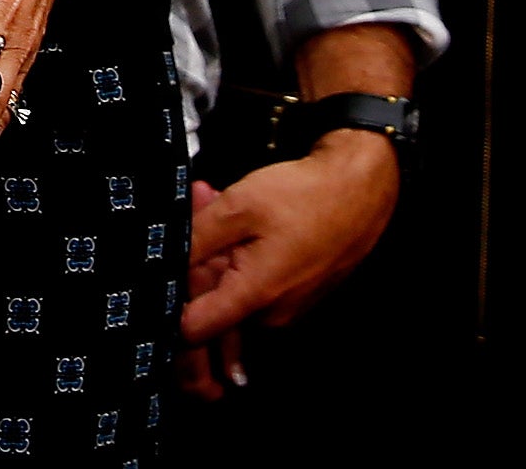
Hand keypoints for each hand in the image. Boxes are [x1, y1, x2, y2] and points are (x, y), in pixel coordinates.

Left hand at [176, 134, 402, 392]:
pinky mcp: (294, 296)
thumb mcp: (237, 207)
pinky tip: (237, 222)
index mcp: (253, 298)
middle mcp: (269, 316)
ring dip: (215, 254)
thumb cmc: (304, 197)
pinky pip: (253, 285)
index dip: (170, 306)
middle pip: (209, 306)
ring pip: (230, 290)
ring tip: (212, 203)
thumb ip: (195, 240)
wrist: (360, 192)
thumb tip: (165, 264)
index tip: (165, 271)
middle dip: (194, 264)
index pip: (192, 334)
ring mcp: (285, 309)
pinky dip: (238, 257)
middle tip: (198, 210)